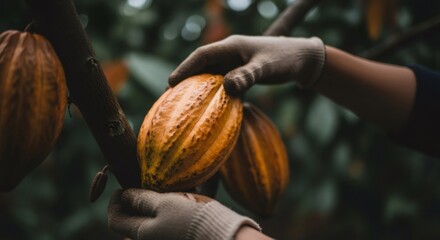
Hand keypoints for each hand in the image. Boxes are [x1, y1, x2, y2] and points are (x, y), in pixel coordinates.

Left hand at [108, 188, 259, 239]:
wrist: (222, 234)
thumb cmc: (191, 218)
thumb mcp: (164, 203)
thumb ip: (142, 199)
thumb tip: (124, 194)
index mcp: (142, 233)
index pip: (115, 219)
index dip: (115, 200)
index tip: (123, 185)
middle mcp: (150, 239)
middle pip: (131, 220)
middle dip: (133, 202)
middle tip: (143, 185)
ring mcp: (163, 237)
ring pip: (148, 220)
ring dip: (149, 204)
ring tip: (162, 189)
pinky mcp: (176, 234)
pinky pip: (162, 222)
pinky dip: (163, 210)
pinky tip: (176, 198)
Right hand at [169, 35, 324, 94]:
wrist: (304, 59)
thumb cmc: (285, 59)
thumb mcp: (266, 67)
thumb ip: (247, 76)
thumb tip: (227, 87)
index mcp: (232, 46)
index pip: (202, 55)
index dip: (185, 68)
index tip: (171, 83)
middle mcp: (230, 53)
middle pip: (202, 65)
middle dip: (187, 79)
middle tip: (171, 97)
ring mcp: (235, 63)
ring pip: (211, 75)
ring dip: (199, 87)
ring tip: (184, 103)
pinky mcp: (241, 72)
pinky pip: (222, 82)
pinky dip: (214, 92)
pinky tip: (209, 106)